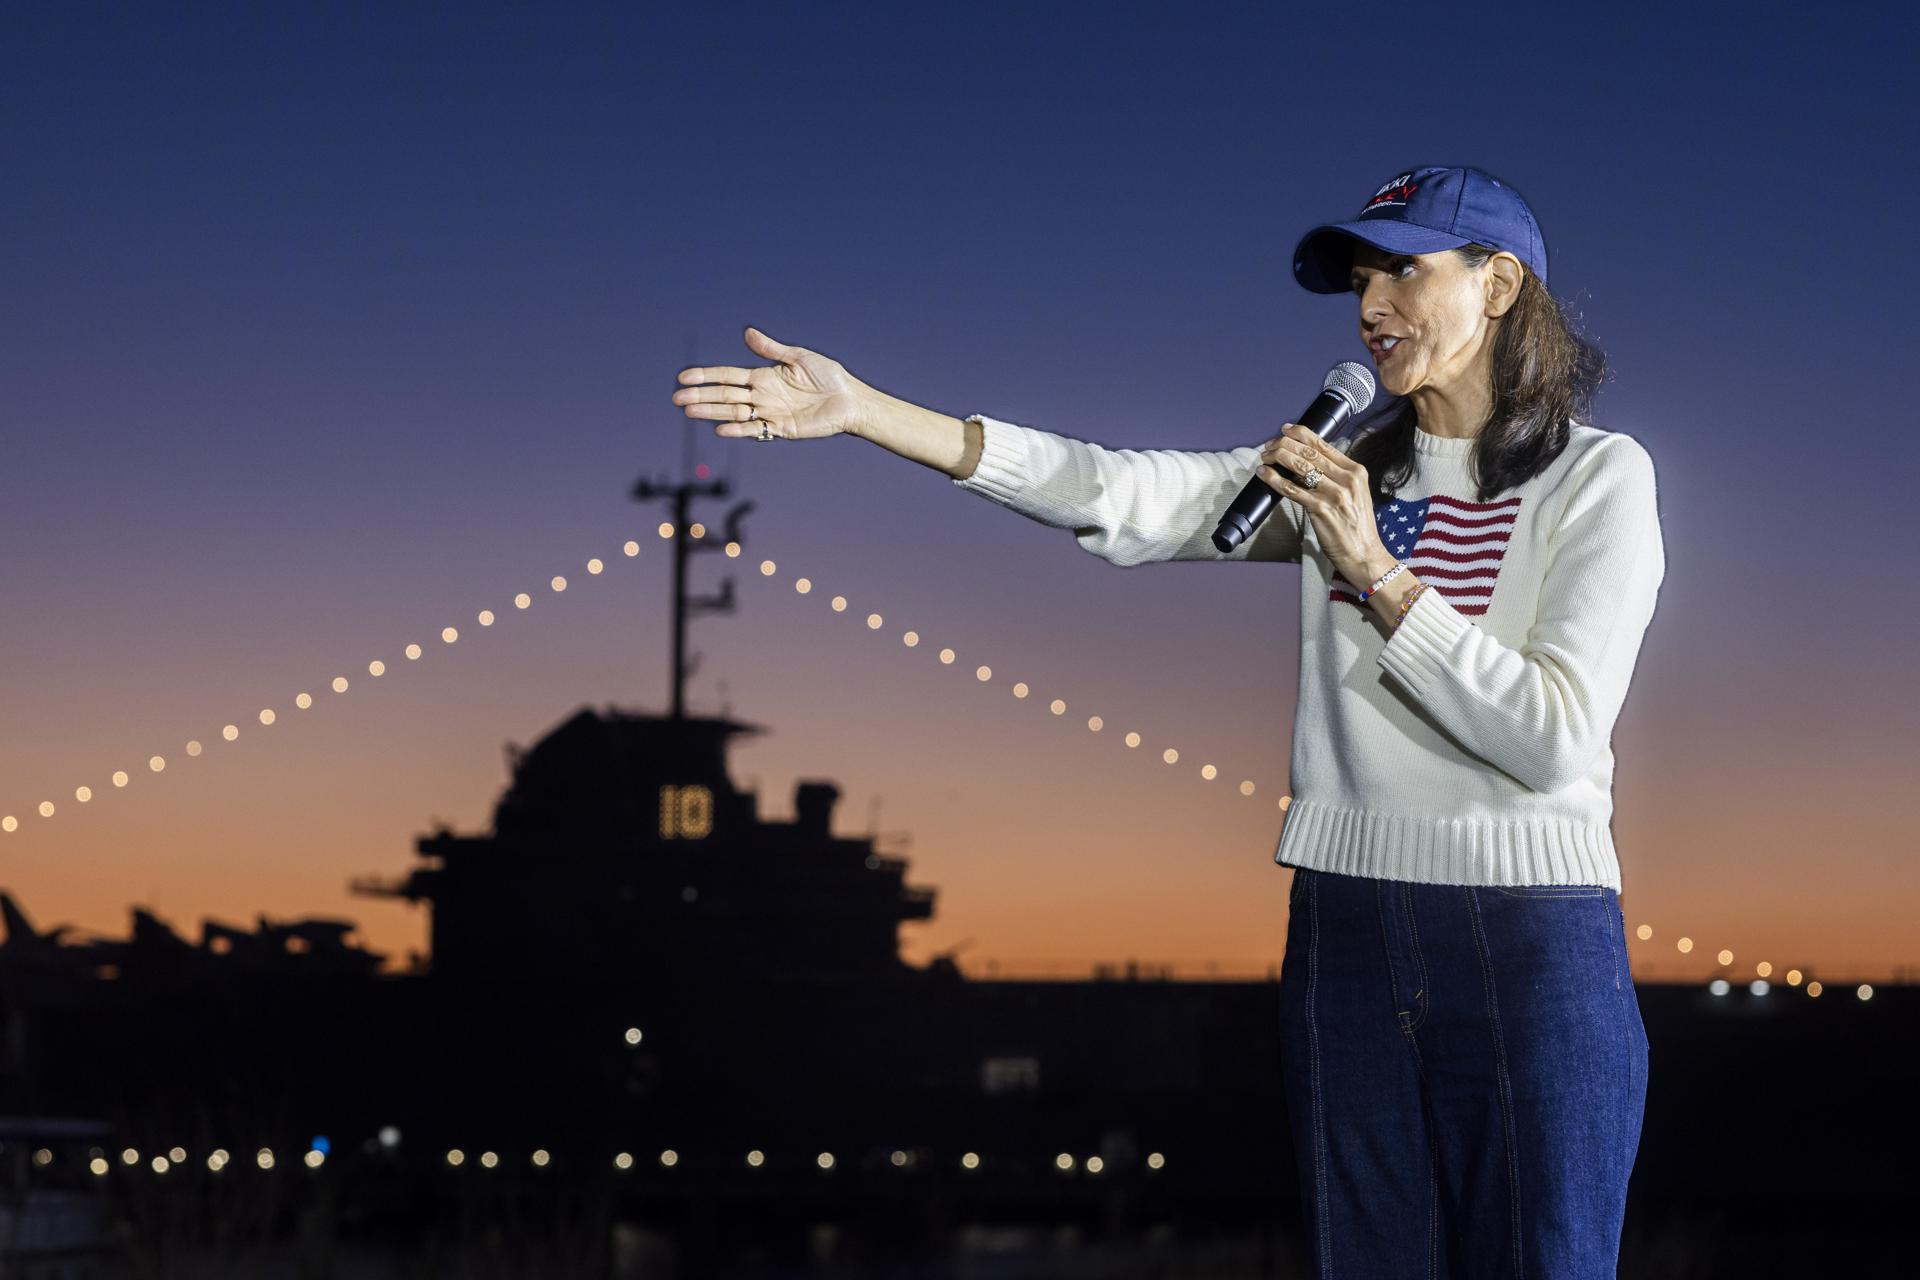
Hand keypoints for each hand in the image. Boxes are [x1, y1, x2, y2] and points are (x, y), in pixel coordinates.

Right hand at [672, 326, 873, 440]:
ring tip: (689, 411)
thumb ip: (771, 349)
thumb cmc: (829, 377)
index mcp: (764, 376)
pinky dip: (738, 430)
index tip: (684, 377)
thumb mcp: (798, 358)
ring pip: (733, 412)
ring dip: (711, 412)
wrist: (850, 401)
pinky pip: (755, 430)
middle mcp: (762, 396)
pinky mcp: (780, 429)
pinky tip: (720, 428)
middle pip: (725, 395)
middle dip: (701, 396)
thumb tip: (748, 333)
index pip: (727, 376)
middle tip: (676, 398)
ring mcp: (769, 413)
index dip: (706, 376)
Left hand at [1256, 424, 1392, 586]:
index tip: (1285, 429)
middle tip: (1270, 446)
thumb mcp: (1354, 494)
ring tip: (1265, 457)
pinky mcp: (1320, 509)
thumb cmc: (1355, 525)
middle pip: (1309, 452)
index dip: (1301, 433)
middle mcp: (1347, 479)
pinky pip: (1291, 489)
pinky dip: (1274, 479)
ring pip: (1299, 466)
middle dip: (1284, 444)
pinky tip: (1264, 474)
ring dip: (1277, 458)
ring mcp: (1334, 494)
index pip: (1324, 444)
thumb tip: (1305, 462)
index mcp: (1355, 471)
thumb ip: (1336, 476)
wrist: (1364, 554)